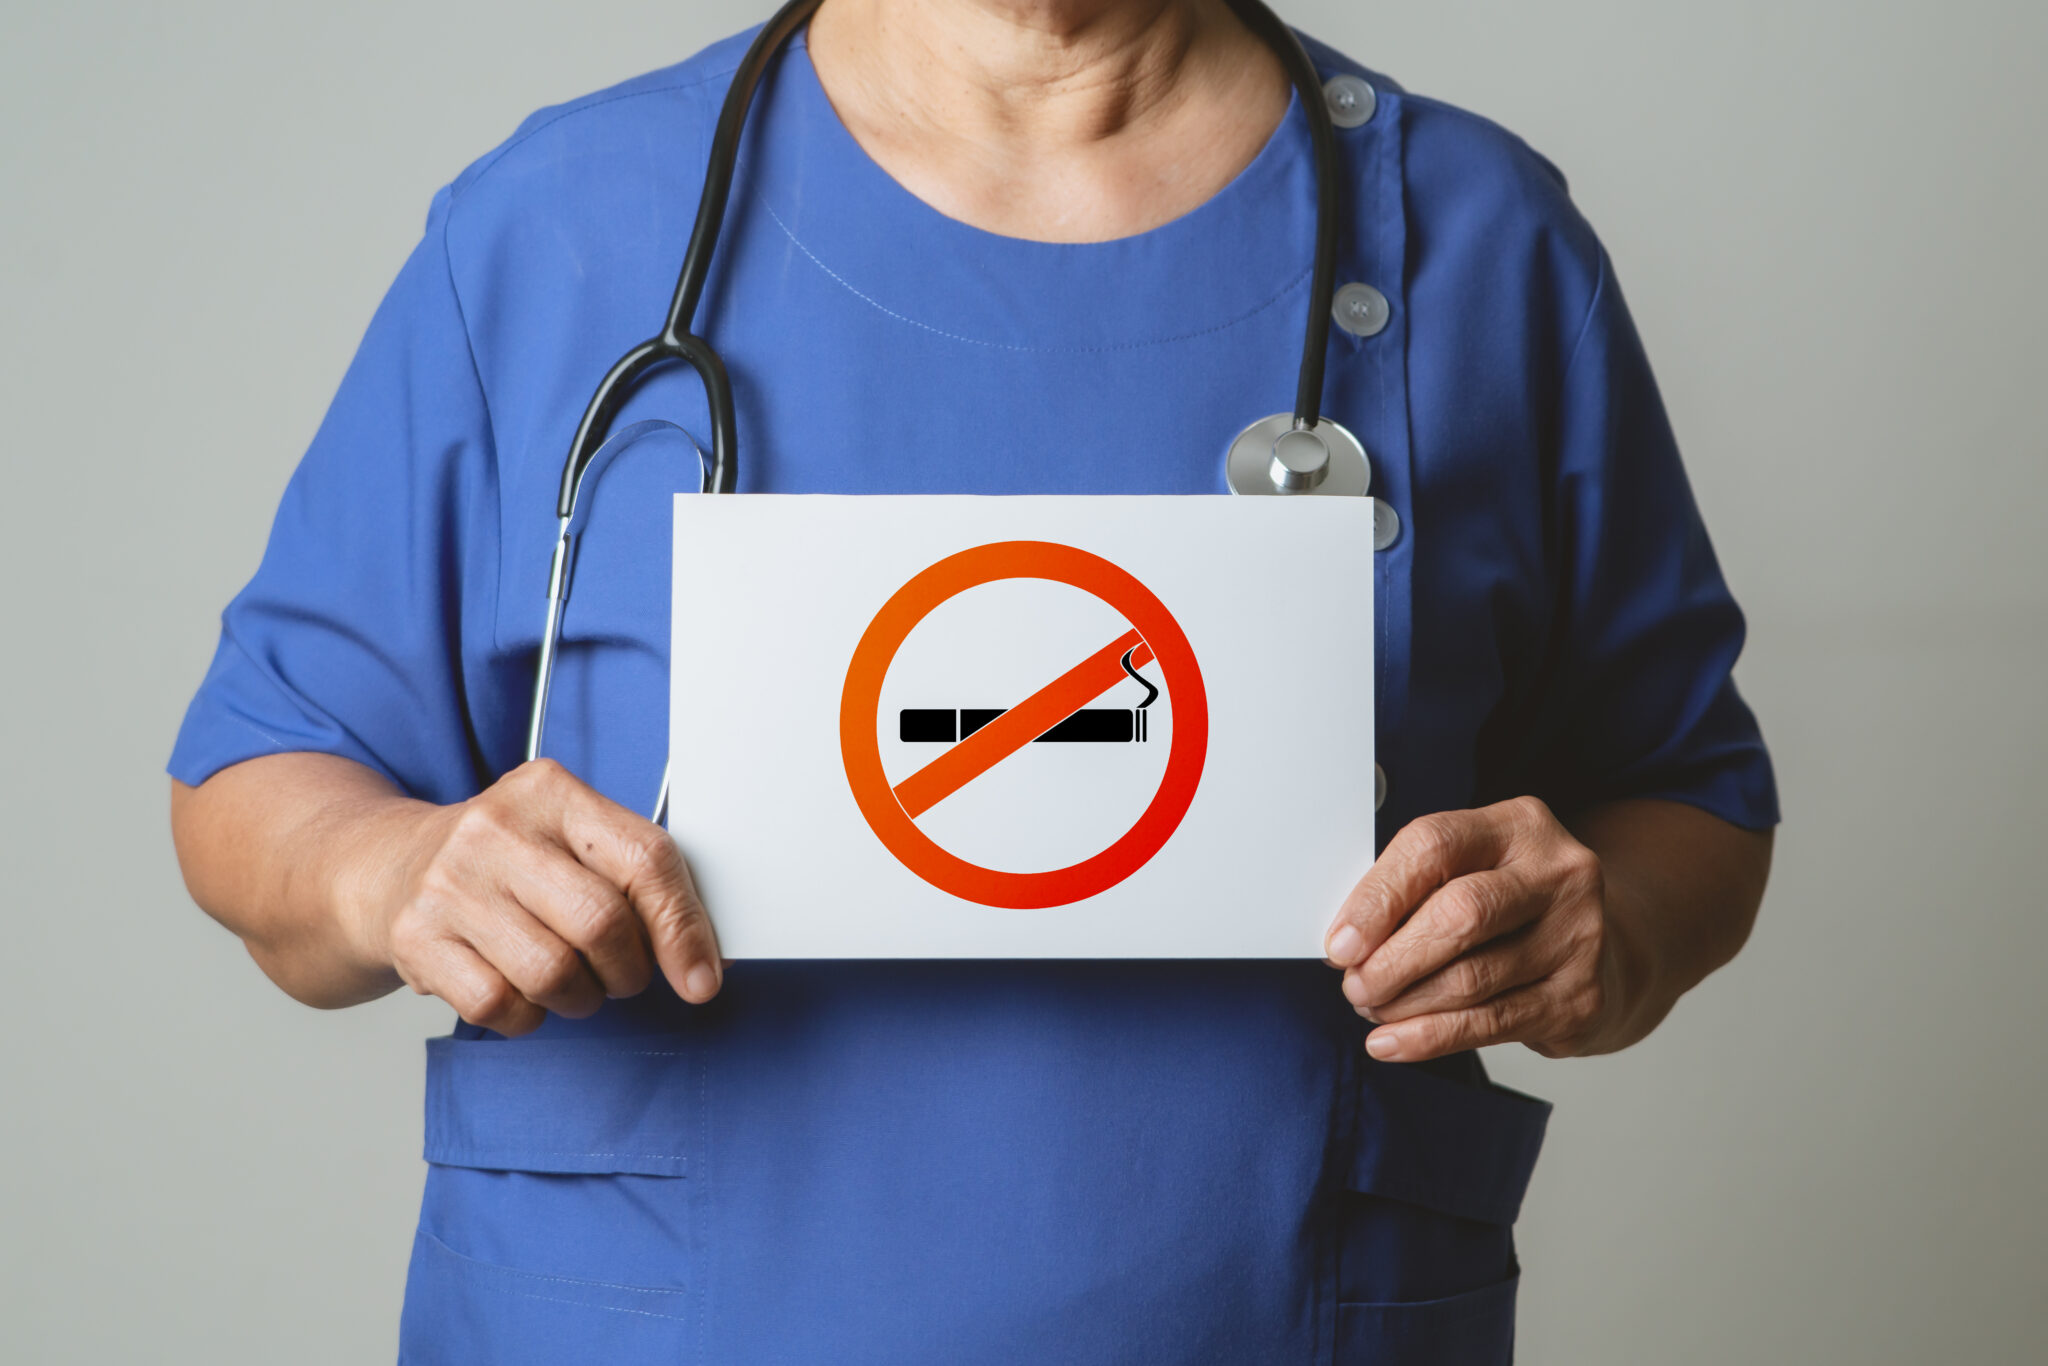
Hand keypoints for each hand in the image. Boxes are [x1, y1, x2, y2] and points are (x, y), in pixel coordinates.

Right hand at [347, 758, 721, 1035]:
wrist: (390, 867)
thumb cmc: (507, 861)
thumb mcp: (571, 840)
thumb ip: (639, 883)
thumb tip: (706, 964)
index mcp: (552, 792)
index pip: (645, 860)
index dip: (684, 928)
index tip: (702, 978)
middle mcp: (496, 828)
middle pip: (602, 924)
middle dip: (628, 970)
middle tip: (620, 973)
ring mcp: (450, 883)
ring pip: (554, 974)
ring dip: (579, 997)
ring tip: (568, 979)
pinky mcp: (416, 939)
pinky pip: (500, 1006)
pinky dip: (526, 1015)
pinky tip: (518, 988)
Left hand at [1323, 796, 1632, 1062]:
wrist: (1598, 949)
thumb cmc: (1508, 906)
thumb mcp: (1468, 870)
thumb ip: (1413, 890)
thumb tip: (1346, 941)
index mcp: (1518, 824)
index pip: (1433, 846)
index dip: (1377, 898)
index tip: (1340, 943)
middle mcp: (1559, 873)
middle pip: (1459, 914)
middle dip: (1392, 959)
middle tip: (1354, 985)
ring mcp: (1579, 935)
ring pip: (1472, 978)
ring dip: (1406, 1002)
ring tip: (1372, 1008)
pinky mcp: (1581, 996)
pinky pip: (1489, 1023)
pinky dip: (1429, 1037)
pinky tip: (1391, 1041)